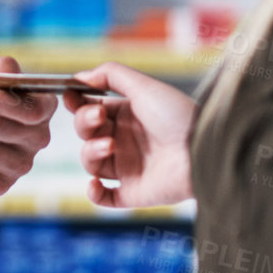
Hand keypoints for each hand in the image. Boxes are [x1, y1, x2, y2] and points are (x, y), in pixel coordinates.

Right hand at [63, 62, 196, 208]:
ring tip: (109, 145)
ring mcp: (128, 167)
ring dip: (90, 152)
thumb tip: (79, 77)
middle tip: (99, 117)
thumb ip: (111, 75)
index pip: (91, 109)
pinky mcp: (133, 192)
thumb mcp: (144, 86)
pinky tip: (95, 183)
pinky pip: (104, 197)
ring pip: (90, 162)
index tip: (70, 96)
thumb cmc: (177, 115)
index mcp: (127, 115)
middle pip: (86, 133)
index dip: (78, 104)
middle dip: (85, 123)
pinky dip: (94, 192)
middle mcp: (125, 140)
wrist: (201, 150)